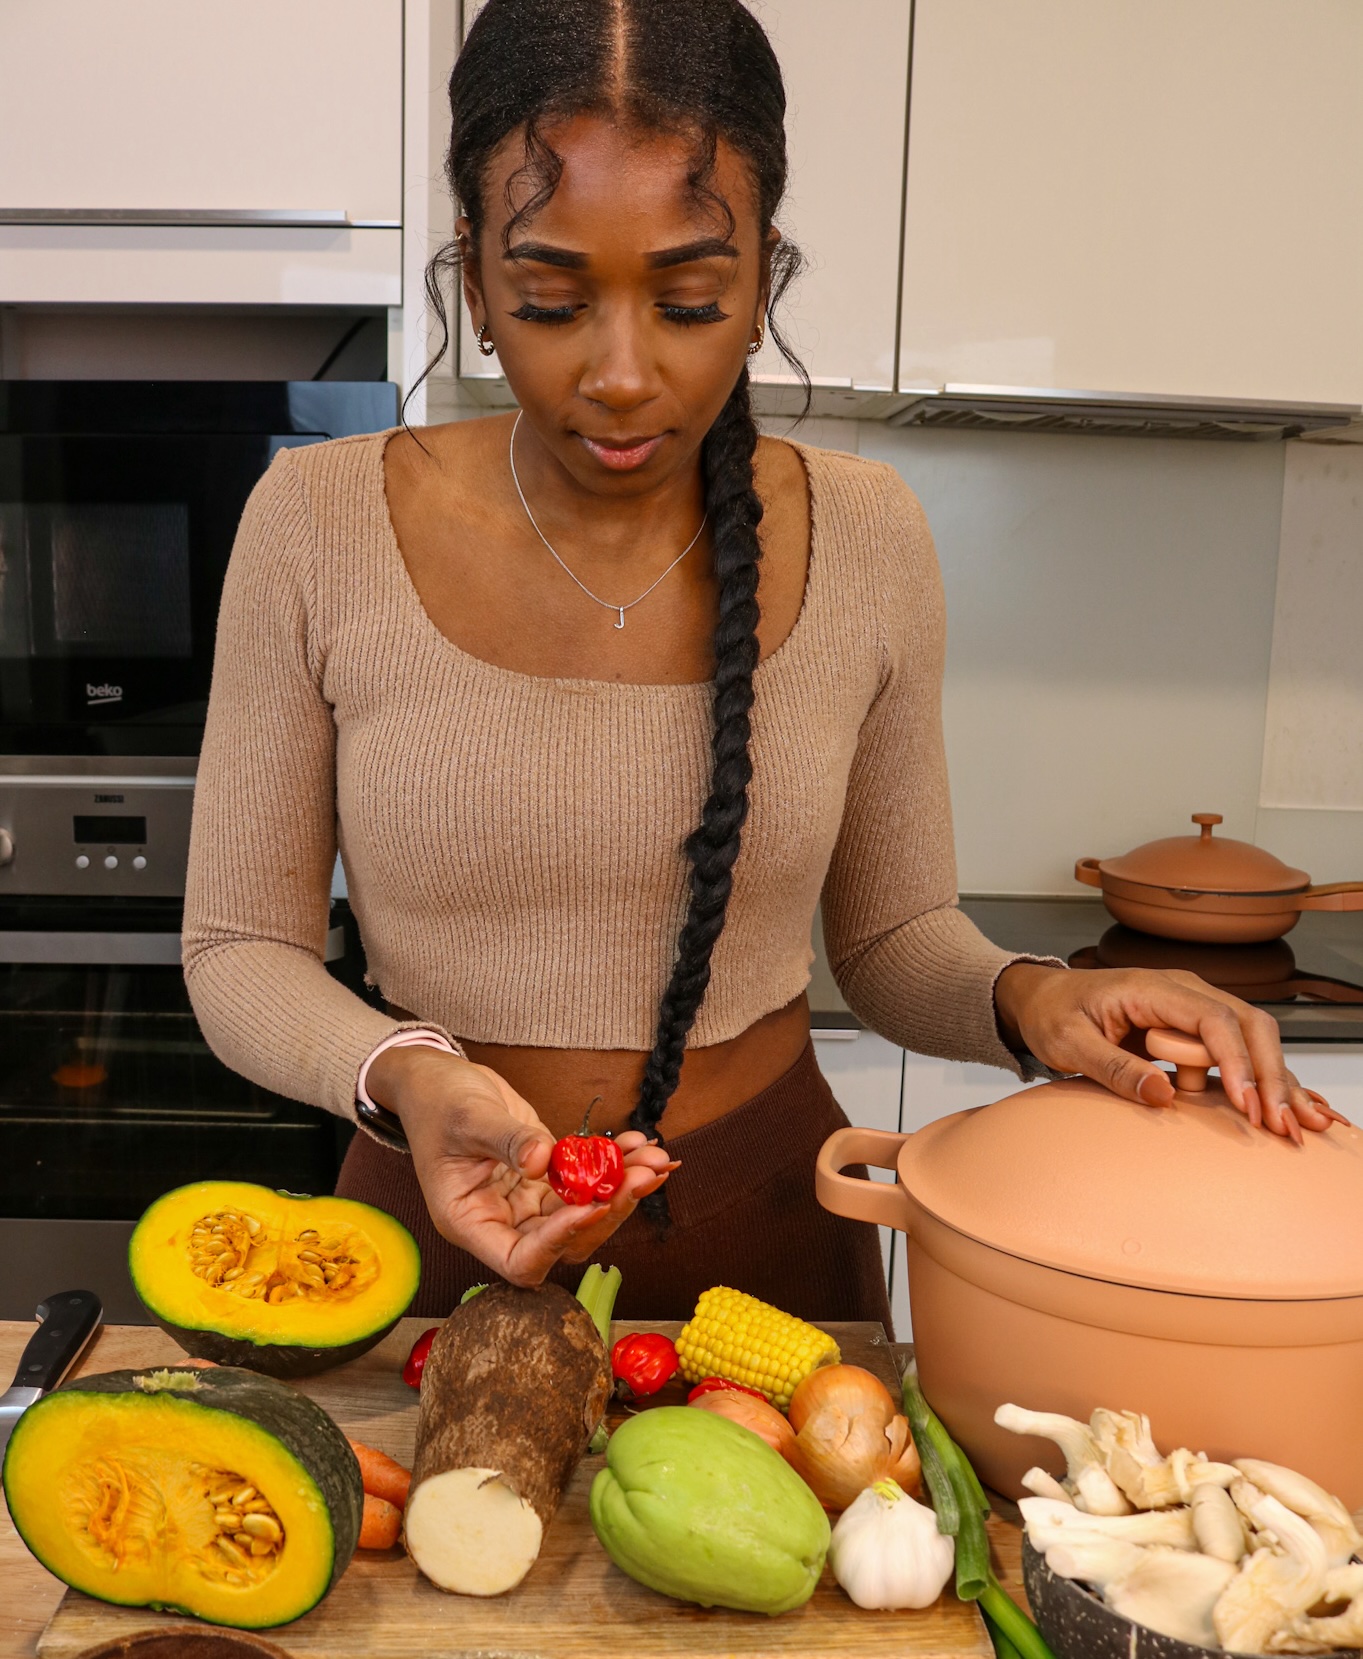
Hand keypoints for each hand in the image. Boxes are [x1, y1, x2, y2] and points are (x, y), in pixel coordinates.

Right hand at [366, 1045, 674, 1285]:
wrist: (436, 1081)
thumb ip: (506, 1139)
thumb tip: (543, 1158)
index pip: (521, 1259)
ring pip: (584, 1213)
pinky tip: (638, 1142)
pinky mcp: (544, 1177)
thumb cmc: (436, 1102)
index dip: (558, 1242)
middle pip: (565, 1241)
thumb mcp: (467, 1117)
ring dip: (622, 1189)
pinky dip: (614, 1165)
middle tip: (644, 1175)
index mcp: (470, 1223)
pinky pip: (585, 1181)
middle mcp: (502, 1221)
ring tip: (655, 1159)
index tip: (589, 1204)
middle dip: (608, 1210)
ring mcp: (526, 1201)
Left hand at [994, 963, 1347, 1142]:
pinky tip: (1270, 1112)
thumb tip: (1162, 1093)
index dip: (1235, 1061)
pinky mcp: (1193, 1029)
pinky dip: (1255, 1080)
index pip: (1213, 1019)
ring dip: (1270, 1079)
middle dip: (1271, 1073)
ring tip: (1287, 1126)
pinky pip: (1235, 1051)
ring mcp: (1192, 1008)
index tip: (1247, 1103)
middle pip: (1249, 1024)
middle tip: (1282, 1123)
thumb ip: (1111, 1067)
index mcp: (1151, 988)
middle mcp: (1182, 991)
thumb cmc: (1054, 1014)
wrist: (1044, 999)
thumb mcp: (1068, 1042)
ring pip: (1251, 1038)